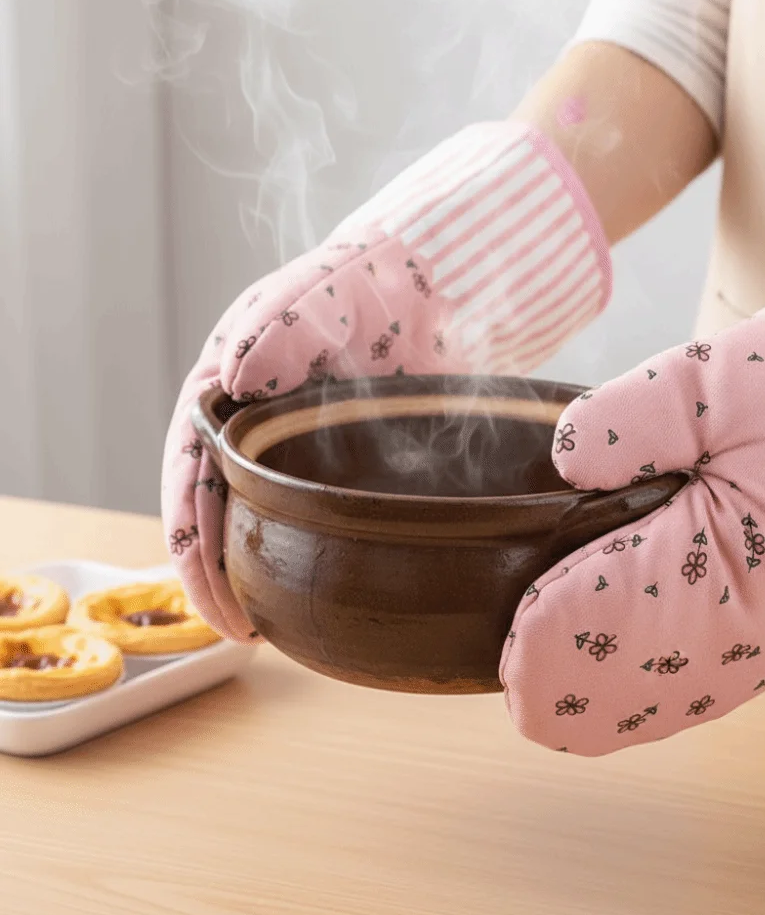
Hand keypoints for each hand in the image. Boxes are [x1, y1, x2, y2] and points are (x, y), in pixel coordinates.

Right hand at [161, 122, 609, 640]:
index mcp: (220, 395)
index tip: (215, 599)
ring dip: (260, 573)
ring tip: (273, 626)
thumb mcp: (314, 296)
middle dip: (221, 575)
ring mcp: (296, 449)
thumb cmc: (358, 282)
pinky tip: (323, 585)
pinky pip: (319, 517)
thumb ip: (277, 328)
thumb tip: (235, 374)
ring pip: (264, 521)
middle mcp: (249, 429)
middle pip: (218, 512)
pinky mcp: (341, 463)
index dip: (193, 544)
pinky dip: (312, 553)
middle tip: (245, 632)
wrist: (425, 286)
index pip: (188, 479)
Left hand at [501, 201, 764, 754]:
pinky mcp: (757, 640)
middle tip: (504, 655)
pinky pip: (682, 695)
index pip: (617, 630)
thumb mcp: (718, 379)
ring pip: (651, 709)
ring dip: (584, 699)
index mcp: (742, 568)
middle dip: (555, 678)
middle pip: (625, 692)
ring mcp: (757, 646)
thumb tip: (567, 460)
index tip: (510, 627)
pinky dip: (625, 698)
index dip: (551, 635)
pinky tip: (586, 698)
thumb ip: (632, 417)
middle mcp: (750, 631)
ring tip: (530, 684)